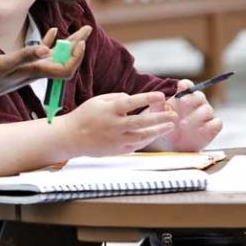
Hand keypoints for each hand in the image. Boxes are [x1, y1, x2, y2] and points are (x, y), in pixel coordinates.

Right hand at [0, 26, 90, 154]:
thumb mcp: (3, 64)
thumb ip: (24, 56)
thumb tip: (48, 49)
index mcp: (35, 72)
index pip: (66, 68)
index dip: (75, 56)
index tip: (80, 41)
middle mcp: (37, 72)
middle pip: (65, 62)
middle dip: (77, 45)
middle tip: (89, 29)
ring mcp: (30, 70)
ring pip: (55, 57)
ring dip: (68, 44)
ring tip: (79, 31)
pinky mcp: (22, 67)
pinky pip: (41, 55)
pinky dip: (49, 44)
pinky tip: (53, 32)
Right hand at [59, 92, 178, 155]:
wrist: (71, 137)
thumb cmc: (84, 116)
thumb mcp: (98, 101)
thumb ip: (117, 97)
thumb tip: (133, 98)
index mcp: (109, 110)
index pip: (132, 102)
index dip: (147, 98)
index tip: (161, 95)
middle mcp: (114, 125)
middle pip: (142, 122)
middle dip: (160, 118)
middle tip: (174, 114)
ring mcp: (116, 140)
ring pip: (142, 136)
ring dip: (158, 131)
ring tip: (170, 125)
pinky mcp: (117, 150)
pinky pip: (136, 145)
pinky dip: (147, 139)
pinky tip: (155, 134)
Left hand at [150, 79, 222, 150]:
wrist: (172, 145)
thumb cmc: (167, 125)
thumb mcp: (158, 115)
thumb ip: (157, 105)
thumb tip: (159, 96)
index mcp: (184, 96)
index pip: (188, 86)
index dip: (186, 85)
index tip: (181, 85)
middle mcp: (197, 103)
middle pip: (199, 95)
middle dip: (191, 98)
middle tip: (182, 101)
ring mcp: (206, 115)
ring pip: (207, 109)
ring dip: (195, 116)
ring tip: (183, 124)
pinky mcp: (213, 127)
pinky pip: (217, 123)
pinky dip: (209, 126)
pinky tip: (199, 131)